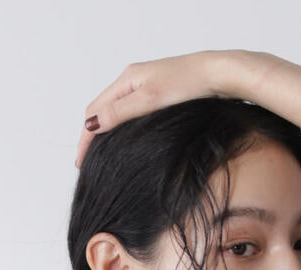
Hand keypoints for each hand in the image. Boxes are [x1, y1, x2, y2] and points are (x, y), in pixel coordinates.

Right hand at [74, 49, 272, 168]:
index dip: (85, 138)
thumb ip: (119, 113)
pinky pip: (130, 112)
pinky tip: (127, 141)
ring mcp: (146, 86)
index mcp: (126, 79)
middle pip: (101, 109)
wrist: (220, 74)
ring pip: (115, 111)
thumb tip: (90, 125)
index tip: (81, 163)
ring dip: (106, 132)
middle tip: (88, 163)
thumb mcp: (149, 100)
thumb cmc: (189, 84)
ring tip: (103, 155)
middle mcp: (133, 80)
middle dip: (91, 135)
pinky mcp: (159, 94)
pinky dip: (121, 127)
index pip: (94, 111)